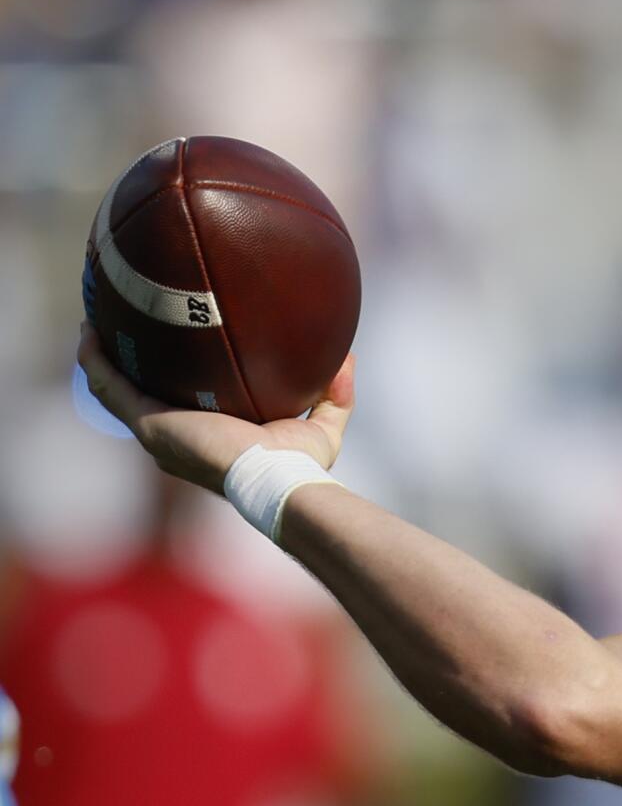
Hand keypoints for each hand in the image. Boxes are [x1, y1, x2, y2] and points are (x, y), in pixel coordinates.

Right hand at [77, 323, 353, 493]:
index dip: (168, 381)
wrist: (279, 483)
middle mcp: (174, 436)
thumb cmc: (299, 467)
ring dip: (101, 358)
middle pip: (140, 396)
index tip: (167, 352)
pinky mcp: (150, 424)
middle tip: (123, 328)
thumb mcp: (322, 426)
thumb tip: (347, 358)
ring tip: (95, 321)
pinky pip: (112, 387)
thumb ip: (333, 394)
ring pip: (116, 390)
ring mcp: (157, 432)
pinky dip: (97, 361)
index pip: (179, 406)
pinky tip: (90, 332)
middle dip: (129, 365)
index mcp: (205, 437)